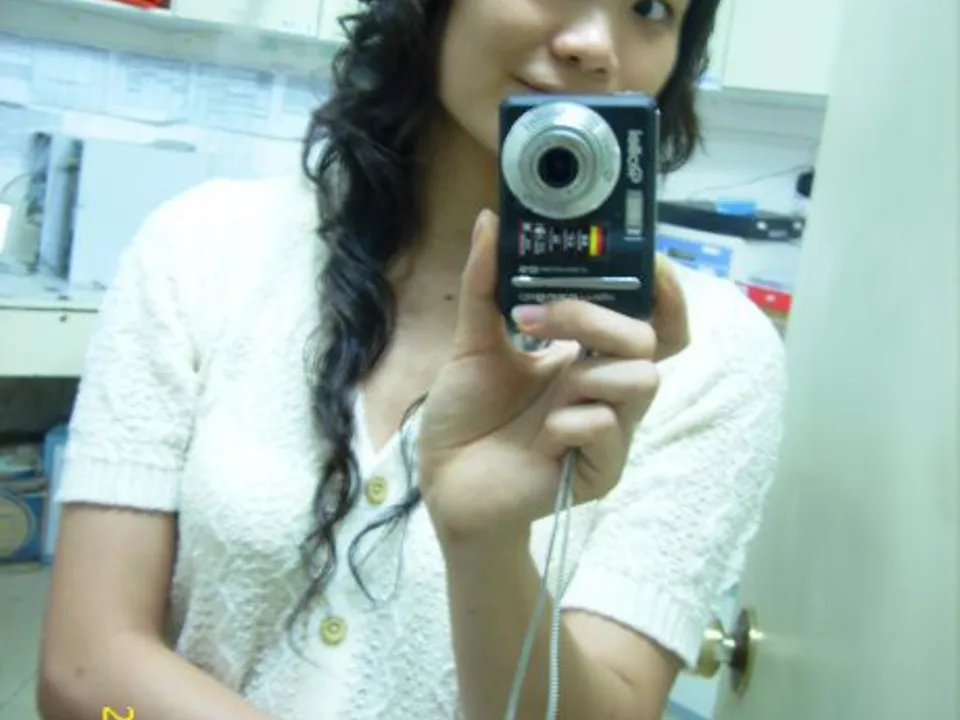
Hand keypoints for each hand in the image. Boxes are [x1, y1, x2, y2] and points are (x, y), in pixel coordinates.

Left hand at [417, 210, 689, 547]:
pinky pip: (607, 430)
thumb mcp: (472, 344)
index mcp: (585, 355)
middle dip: (597, 318)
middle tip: (538, 318)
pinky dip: (568, 423)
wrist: (446, 485)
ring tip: (541, 391)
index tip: (643, 258)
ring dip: (587, 374)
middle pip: (649, 340)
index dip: (663, 288)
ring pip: (643, 381)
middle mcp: (603, 388)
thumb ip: (485, 285)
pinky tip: (540, 436)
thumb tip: (490, 220)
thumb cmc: (467, 418)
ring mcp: (608, 431)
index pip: (650, 318)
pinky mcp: (600, 471)